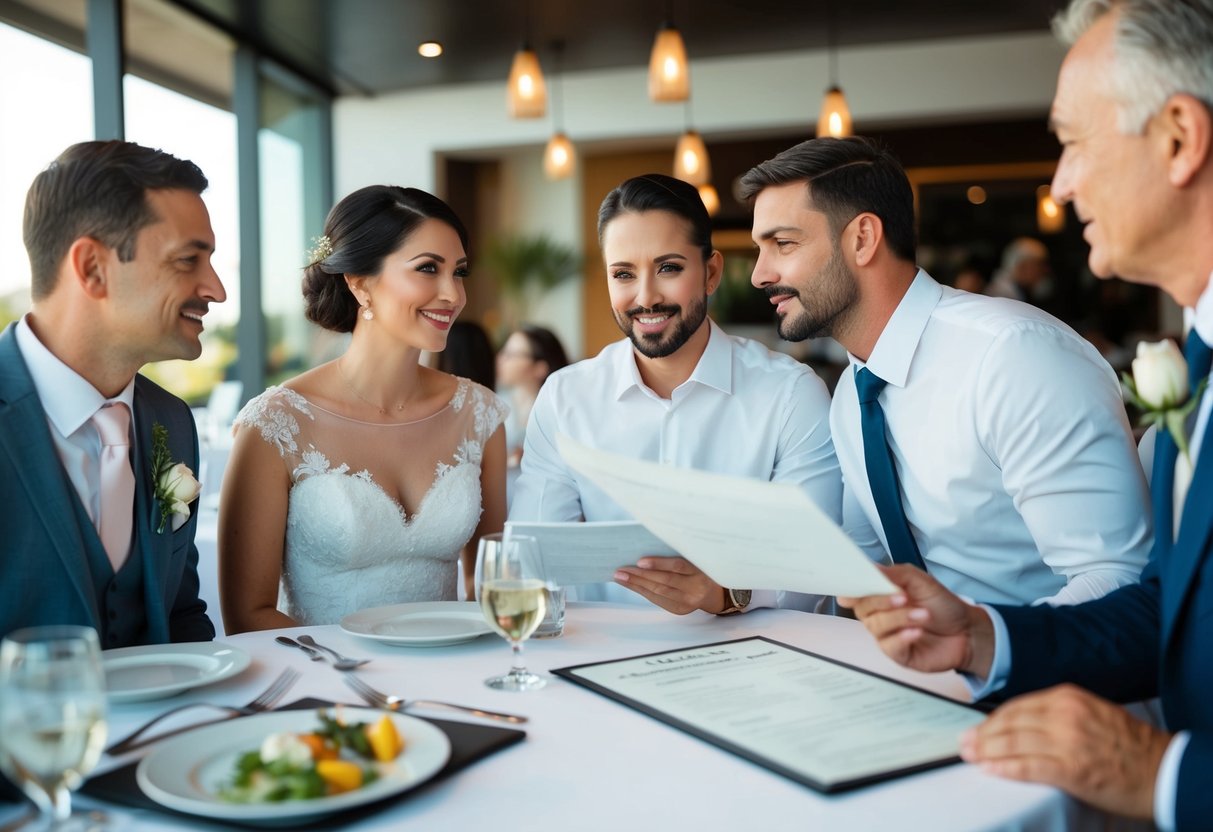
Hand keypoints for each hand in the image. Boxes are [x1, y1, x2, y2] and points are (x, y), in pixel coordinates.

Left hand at [614, 557, 725, 614]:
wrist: (715, 591)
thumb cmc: (700, 568)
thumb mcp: (695, 558)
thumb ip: (677, 555)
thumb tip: (645, 548)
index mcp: (701, 571)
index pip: (678, 566)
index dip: (659, 564)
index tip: (639, 560)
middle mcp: (696, 588)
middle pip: (665, 581)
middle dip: (640, 575)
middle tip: (621, 570)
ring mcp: (688, 602)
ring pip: (659, 592)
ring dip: (636, 584)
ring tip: (620, 577)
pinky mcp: (680, 610)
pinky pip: (658, 600)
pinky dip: (642, 591)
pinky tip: (630, 584)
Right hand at [837, 564, 993, 675]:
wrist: (967, 631)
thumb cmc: (943, 605)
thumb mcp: (922, 581)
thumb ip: (895, 574)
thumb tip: (871, 569)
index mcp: (881, 595)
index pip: (857, 592)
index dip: (851, 589)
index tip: (853, 588)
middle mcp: (880, 615)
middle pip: (863, 608)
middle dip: (881, 601)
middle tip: (903, 597)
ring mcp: (887, 635)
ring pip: (877, 626)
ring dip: (899, 618)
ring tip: (923, 615)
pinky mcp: (897, 653)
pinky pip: (889, 646)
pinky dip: (901, 637)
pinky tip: (916, 632)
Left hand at [961, 684, 1170, 819]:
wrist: (1162, 769)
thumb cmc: (1127, 745)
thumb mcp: (1089, 712)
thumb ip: (1056, 714)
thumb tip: (1018, 725)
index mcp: (1067, 697)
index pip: (1016, 706)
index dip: (991, 720)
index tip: (974, 729)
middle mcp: (1065, 714)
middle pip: (1010, 723)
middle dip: (982, 735)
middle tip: (964, 744)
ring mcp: (1068, 741)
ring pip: (1013, 743)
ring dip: (987, 751)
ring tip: (971, 757)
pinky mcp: (1073, 769)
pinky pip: (1028, 767)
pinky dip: (1005, 768)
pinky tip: (990, 770)